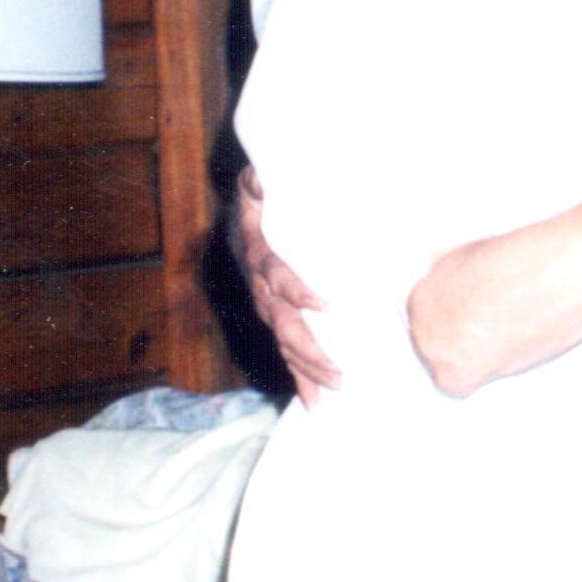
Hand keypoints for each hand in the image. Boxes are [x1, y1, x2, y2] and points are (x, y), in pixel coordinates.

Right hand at [234, 165, 339, 406]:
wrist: (243, 217)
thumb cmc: (264, 200)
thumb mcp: (259, 185)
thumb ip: (260, 182)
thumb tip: (259, 179)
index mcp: (263, 255)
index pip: (278, 275)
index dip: (296, 290)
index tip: (323, 304)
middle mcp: (262, 286)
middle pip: (282, 323)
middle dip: (309, 349)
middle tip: (337, 372)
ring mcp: (267, 306)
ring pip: (284, 343)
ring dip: (307, 369)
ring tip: (332, 391)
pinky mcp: (275, 319)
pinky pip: (285, 351)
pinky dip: (299, 377)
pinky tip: (313, 401)